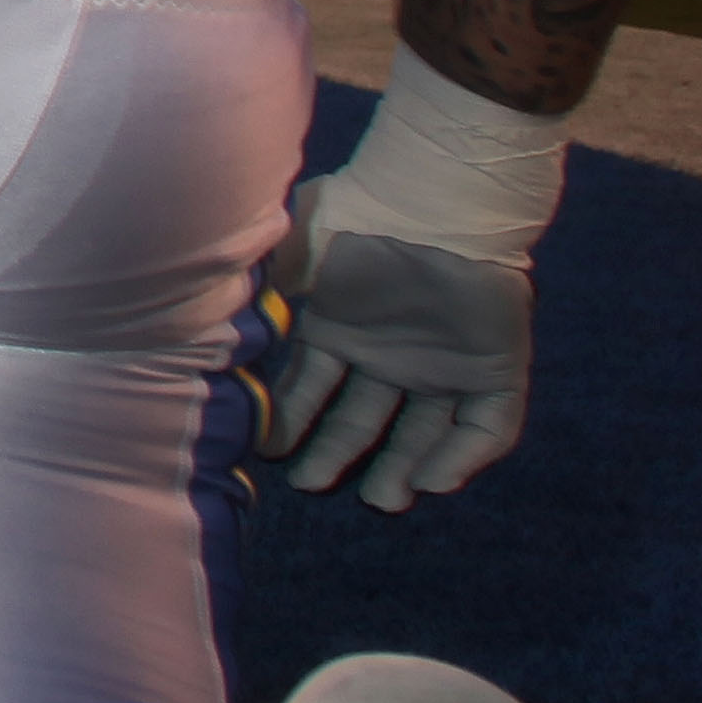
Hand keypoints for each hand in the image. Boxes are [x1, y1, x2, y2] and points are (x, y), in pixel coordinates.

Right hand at [258, 178, 531, 510]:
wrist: (433, 202)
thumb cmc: (357, 224)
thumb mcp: (292, 255)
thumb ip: (258, 292)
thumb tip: (206, 324)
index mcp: (344, 329)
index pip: (314, 390)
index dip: (292, 421)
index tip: (271, 450)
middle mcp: (391, 354)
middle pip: (366, 420)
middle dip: (340, 456)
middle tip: (317, 485)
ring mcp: (445, 364)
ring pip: (424, 431)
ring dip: (403, 469)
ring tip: (382, 500)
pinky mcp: (495, 367)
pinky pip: (487, 426)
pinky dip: (464, 457)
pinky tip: (433, 481)